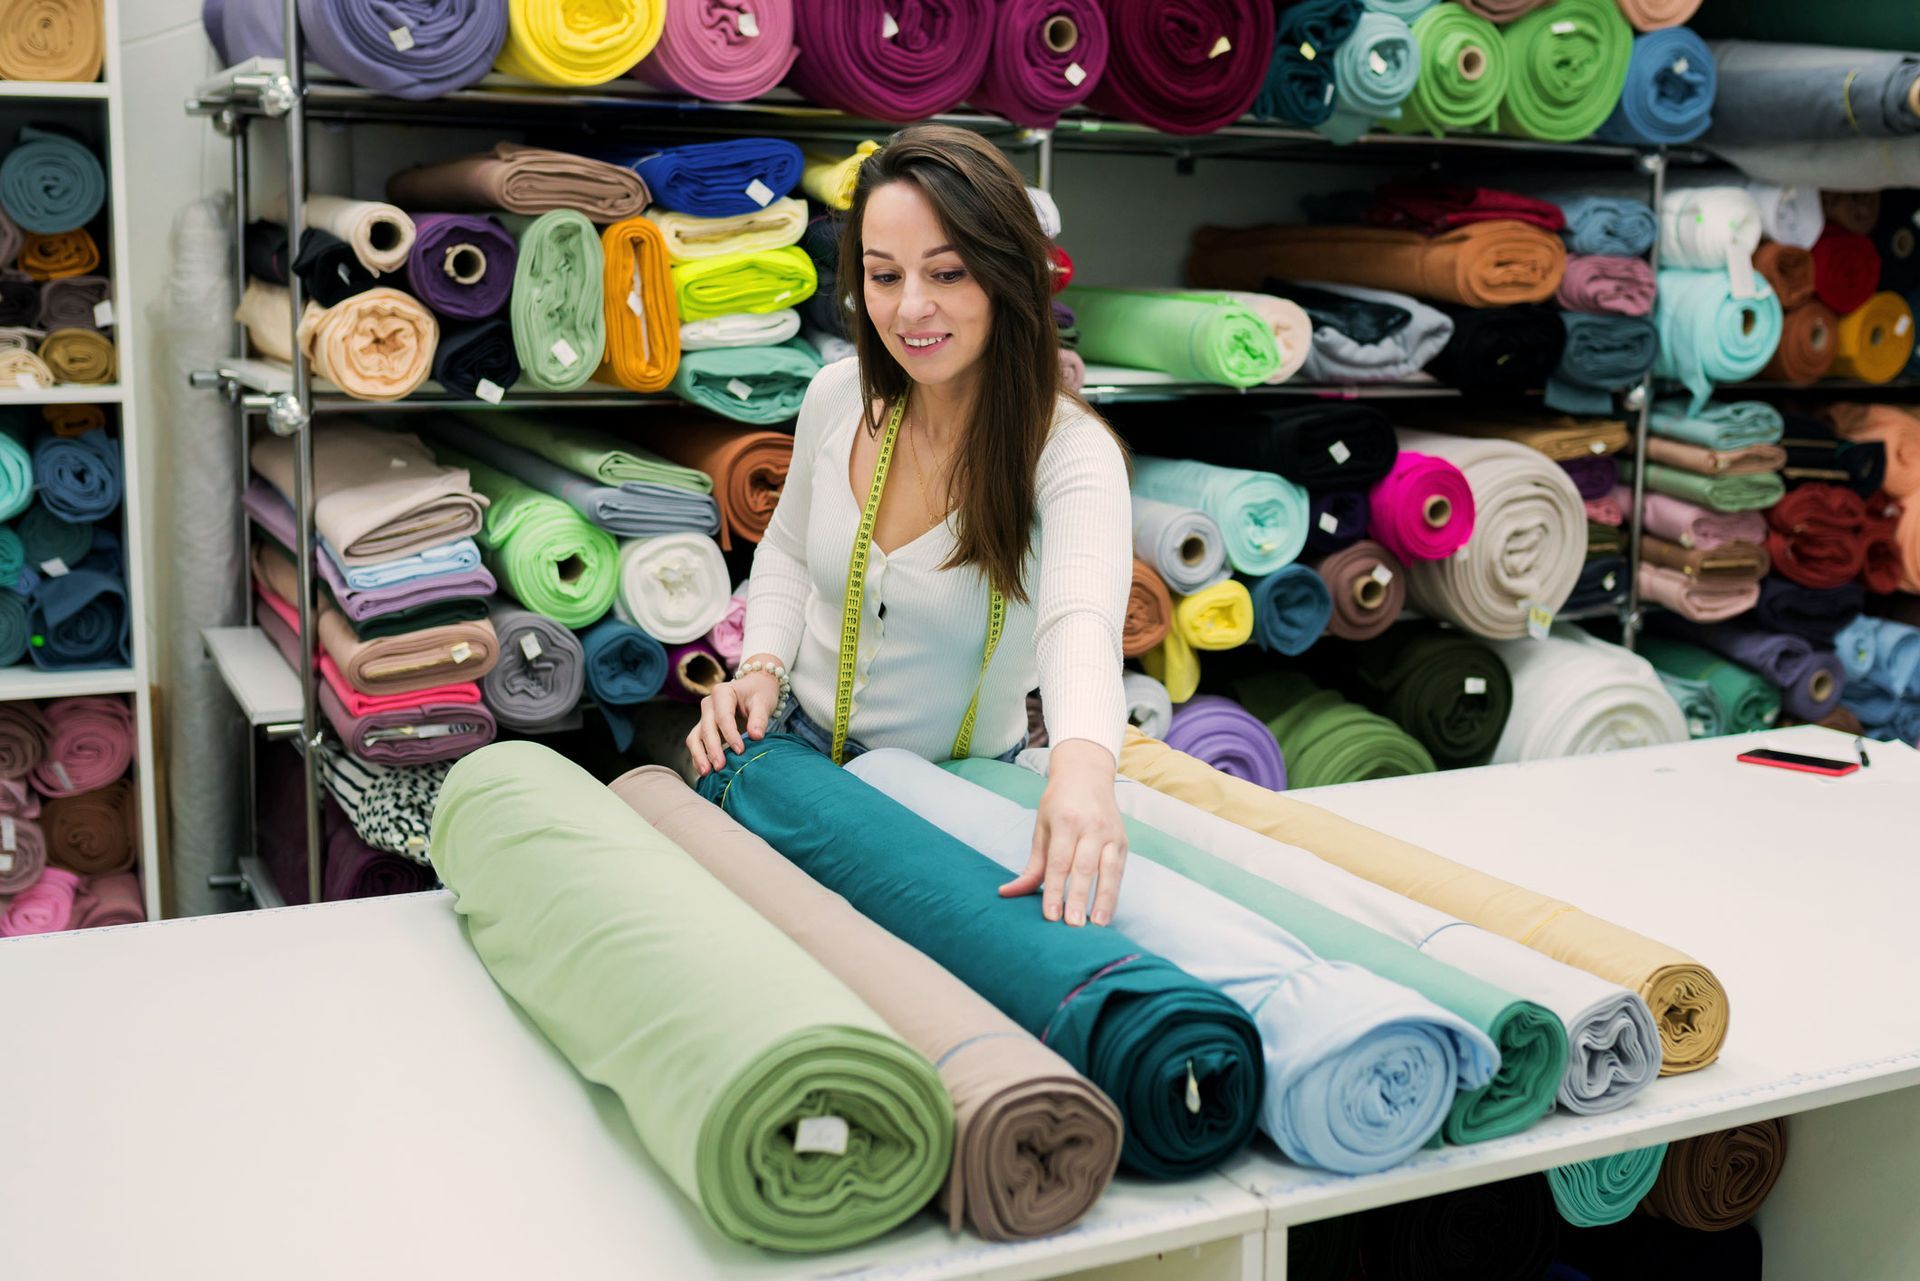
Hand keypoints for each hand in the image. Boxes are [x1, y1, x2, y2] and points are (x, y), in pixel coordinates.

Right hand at [687, 659, 781, 776]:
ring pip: (695, 737)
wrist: (754, 689)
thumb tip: (756, 736)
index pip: (723, 717)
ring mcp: (703, 717)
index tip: (740, 751)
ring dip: (699, 756)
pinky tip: (705, 771)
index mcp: (722, 693)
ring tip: (706, 772)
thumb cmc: (759, 694)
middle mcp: (708, 704)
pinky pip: (696, 744)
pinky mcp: (703, 729)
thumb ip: (759, 719)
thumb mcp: (763, 702)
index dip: (730, 735)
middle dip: (712, 749)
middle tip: (720, 766)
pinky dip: (699, 757)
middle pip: (706, 728)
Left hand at [999, 739, 1126, 926]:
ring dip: (1103, 900)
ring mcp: (1111, 834)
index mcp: (1066, 821)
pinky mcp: (1124, 841)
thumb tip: (1008, 892)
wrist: (1087, 774)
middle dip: (1077, 898)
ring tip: (1097, 925)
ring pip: (1109, 871)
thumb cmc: (1059, 804)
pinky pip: (1120, 871)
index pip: (1059, 863)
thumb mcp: (1041, 828)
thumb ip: (1031, 865)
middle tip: (1072, 926)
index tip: (1050, 916)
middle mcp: (1092, 827)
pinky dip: (1114, 893)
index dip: (1055, 890)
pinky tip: (1107, 913)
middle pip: (1084, 868)